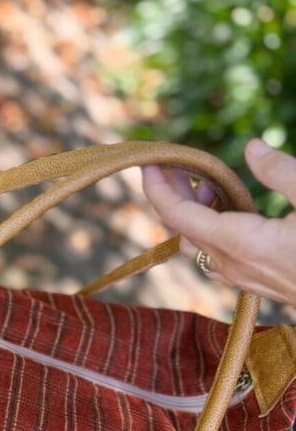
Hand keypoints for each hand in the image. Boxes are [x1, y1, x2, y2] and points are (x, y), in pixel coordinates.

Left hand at [141, 139, 295, 305]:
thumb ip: (281, 172)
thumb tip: (253, 147)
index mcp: (239, 242)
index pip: (177, 215)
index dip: (158, 188)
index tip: (149, 163)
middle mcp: (230, 264)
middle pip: (182, 227)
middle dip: (175, 194)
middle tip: (184, 167)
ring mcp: (239, 278)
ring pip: (196, 244)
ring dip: (195, 213)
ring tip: (213, 186)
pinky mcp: (251, 283)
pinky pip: (215, 257)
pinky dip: (211, 230)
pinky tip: (233, 213)